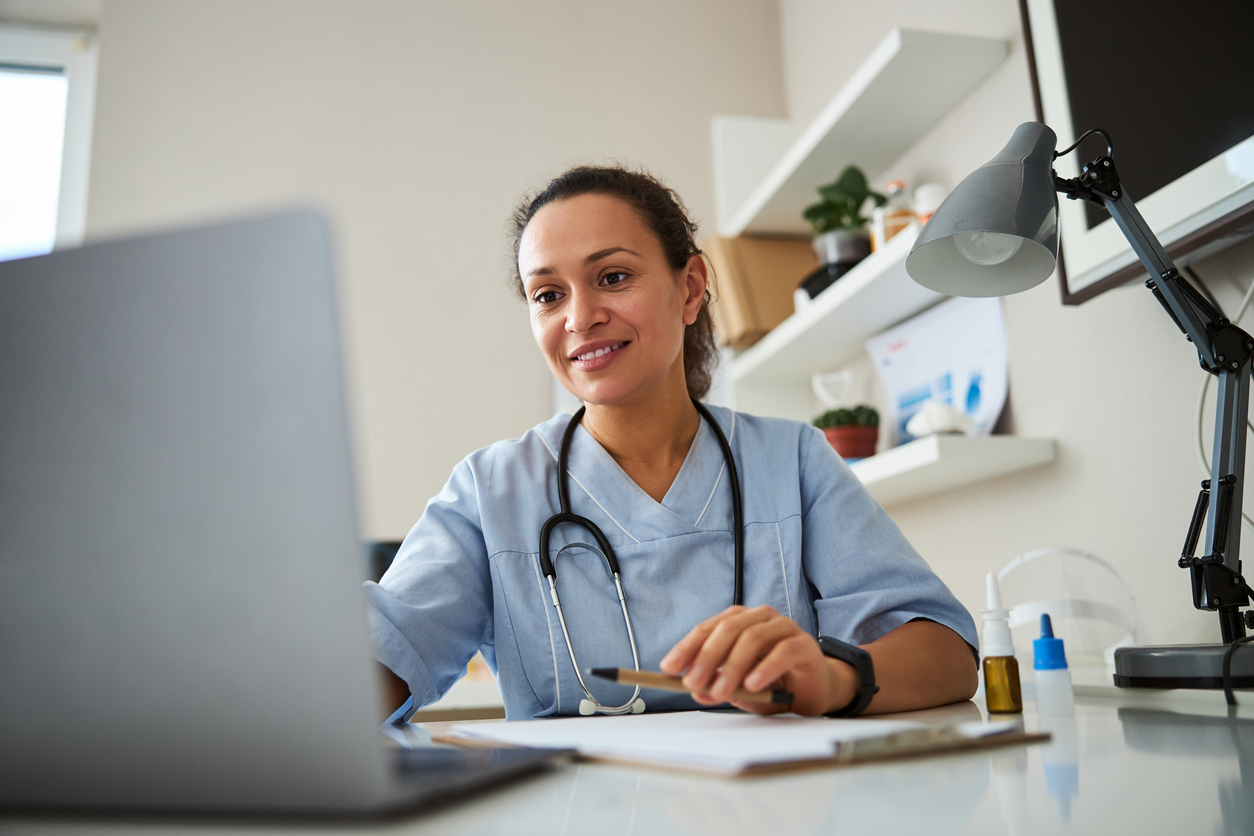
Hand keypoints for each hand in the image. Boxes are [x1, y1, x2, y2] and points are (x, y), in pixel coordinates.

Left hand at [659, 605, 857, 715]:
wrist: (813, 689)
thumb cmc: (772, 683)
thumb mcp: (738, 689)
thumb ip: (718, 687)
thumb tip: (695, 691)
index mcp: (738, 622)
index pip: (707, 629)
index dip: (687, 647)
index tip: (669, 667)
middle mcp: (759, 618)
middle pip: (727, 629)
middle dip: (706, 657)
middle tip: (692, 682)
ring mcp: (783, 627)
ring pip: (752, 638)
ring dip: (732, 666)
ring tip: (720, 691)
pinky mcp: (804, 644)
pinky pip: (782, 651)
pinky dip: (765, 668)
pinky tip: (752, 684)